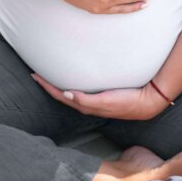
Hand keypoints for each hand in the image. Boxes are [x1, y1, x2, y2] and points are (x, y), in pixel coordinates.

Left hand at [30, 73, 168, 120]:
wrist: (147, 102)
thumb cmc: (127, 102)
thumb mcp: (105, 102)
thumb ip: (86, 100)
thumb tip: (66, 95)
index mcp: (85, 106)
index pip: (60, 96)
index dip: (46, 86)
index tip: (35, 76)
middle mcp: (87, 104)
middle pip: (61, 95)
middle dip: (48, 86)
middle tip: (36, 74)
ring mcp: (94, 101)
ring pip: (69, 94)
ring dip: (58, 87)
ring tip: (49, 77)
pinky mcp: (101, 97)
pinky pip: (80, 92)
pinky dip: (71, 87)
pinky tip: (71, 83)